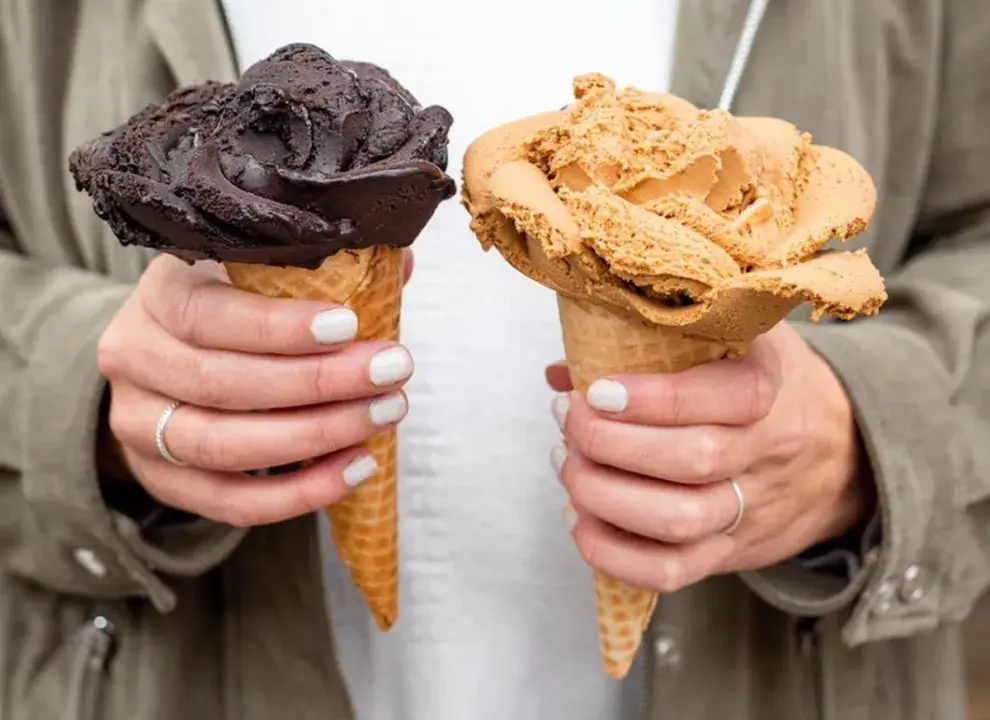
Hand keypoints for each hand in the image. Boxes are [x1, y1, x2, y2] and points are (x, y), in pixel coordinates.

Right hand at [96, 251, 414, 526]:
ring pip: (223, 446)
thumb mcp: (259, 274)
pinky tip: (355, 467)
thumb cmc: (234, 307)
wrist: (169, 358)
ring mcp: (139, 426)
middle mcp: (135, 359)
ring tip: (383, 414)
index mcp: (159, 295)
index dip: (277, 327)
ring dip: (315, 436)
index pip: (207, 315)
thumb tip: (397, 267)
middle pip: (221, 384)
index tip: (349, 325)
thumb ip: (323, 270)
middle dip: (316, 383)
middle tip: (391, 371)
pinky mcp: (162, 480)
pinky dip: (299, 493)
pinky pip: (230, 502)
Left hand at [546, 322, 873, 592]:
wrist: (843, 452)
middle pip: (693, 460)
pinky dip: (612, 554)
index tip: (597, 390)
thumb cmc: (760, 379)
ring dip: (603, 495)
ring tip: (567, 465)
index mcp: (772, 384)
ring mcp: (753, 509)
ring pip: (679, 520)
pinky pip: (672, 571)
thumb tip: (564, 370)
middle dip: (610, 443)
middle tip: (569, 419)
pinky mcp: (733, 552)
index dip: (655, 398)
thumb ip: (654, 341)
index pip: (727, 397)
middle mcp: (769, 450)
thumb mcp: (731, 336)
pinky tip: (580, 519)